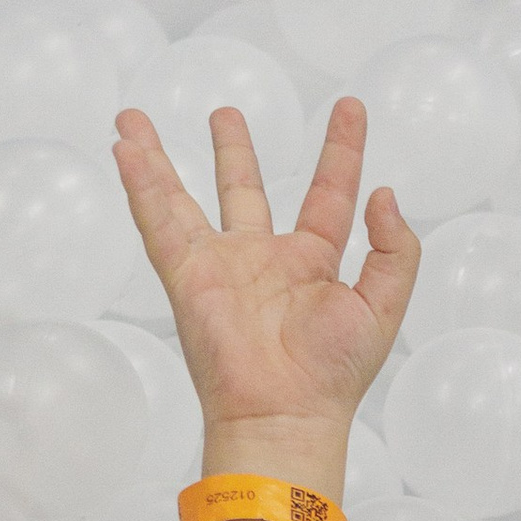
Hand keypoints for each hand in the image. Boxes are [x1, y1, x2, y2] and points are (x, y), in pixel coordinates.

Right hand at [113, 97, 419, 479]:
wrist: (285, 413)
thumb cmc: (334, 374)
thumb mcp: (384, 307)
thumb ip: (395, 250)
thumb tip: (386, 195)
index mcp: (314, 264)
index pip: (330, 192)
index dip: (341, 150)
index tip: (350, 107)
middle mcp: (263, 259)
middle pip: (244, 190)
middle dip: (233, 150)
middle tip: (225, 113)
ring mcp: (221, 265)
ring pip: (184, 199)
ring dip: (160, 159)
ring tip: (137, 121)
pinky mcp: (187, 276)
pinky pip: (158, 221)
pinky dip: (141, 184)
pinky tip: (125, 149)